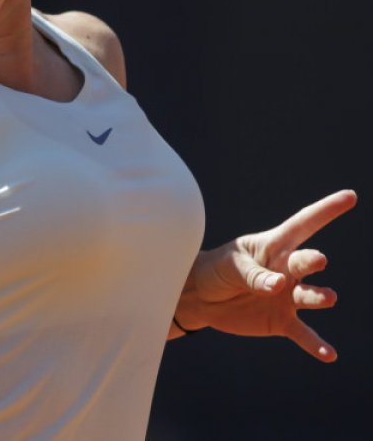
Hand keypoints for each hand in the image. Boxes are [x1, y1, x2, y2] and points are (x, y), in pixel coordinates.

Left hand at [177, 190, 356, 361]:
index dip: (326, 210)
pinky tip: (329, 355)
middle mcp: (288, 270)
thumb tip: (277, 286)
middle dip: (312, 261)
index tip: (350, 196)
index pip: (304, 224)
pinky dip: (315, 344)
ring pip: (311, 296)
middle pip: (306, 262)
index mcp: (274, 246)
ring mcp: (288, 296)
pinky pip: (303, 333)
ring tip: (327, 297)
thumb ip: (253, 274)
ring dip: (319, 297)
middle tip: (317, 260)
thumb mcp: (230, 266)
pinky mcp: (282, 321)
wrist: (201, 298)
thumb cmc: (217, 270)